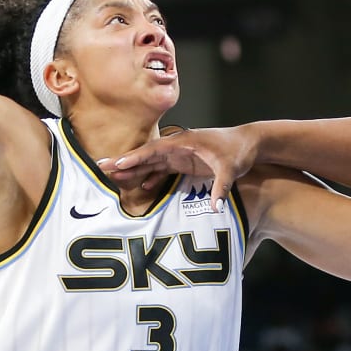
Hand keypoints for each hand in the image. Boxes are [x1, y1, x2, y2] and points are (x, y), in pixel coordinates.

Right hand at [97, 125, 255, 208]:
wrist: (249, 143)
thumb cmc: (238, 150)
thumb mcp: (230, 168)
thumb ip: (221, 187)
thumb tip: (214, 208)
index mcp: (183, 142)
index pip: (154, 150)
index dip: (135, 158)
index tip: (118, 164)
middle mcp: (177, 146)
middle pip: (146, 155)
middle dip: (124, 162)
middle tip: (101, 167)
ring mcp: (180, 154)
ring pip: (151, 162)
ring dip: (133, 170)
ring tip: (113, 177)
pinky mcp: (185, 162)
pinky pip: (163, 170)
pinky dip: (151, 177)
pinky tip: (141, 187)